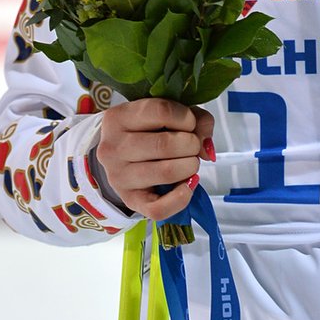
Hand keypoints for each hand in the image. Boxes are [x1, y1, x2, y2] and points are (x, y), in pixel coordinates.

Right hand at [95, 98, 214, 220]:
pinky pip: (159, 208)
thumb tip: (206, 145)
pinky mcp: (130, 201)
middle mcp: (113, 147)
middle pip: (165, 144)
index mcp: (118, 117)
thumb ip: (194, 118)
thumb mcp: (165, 113)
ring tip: (190, 162)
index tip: (190, 123)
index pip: (161, 111)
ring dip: (190, 166)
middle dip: (191, 144)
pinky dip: (182, 197)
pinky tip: (189, 184)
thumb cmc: (145, 130)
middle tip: (193, 145)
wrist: (120, 156)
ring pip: (166, 172)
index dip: (186, 118)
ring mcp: (119, 177)